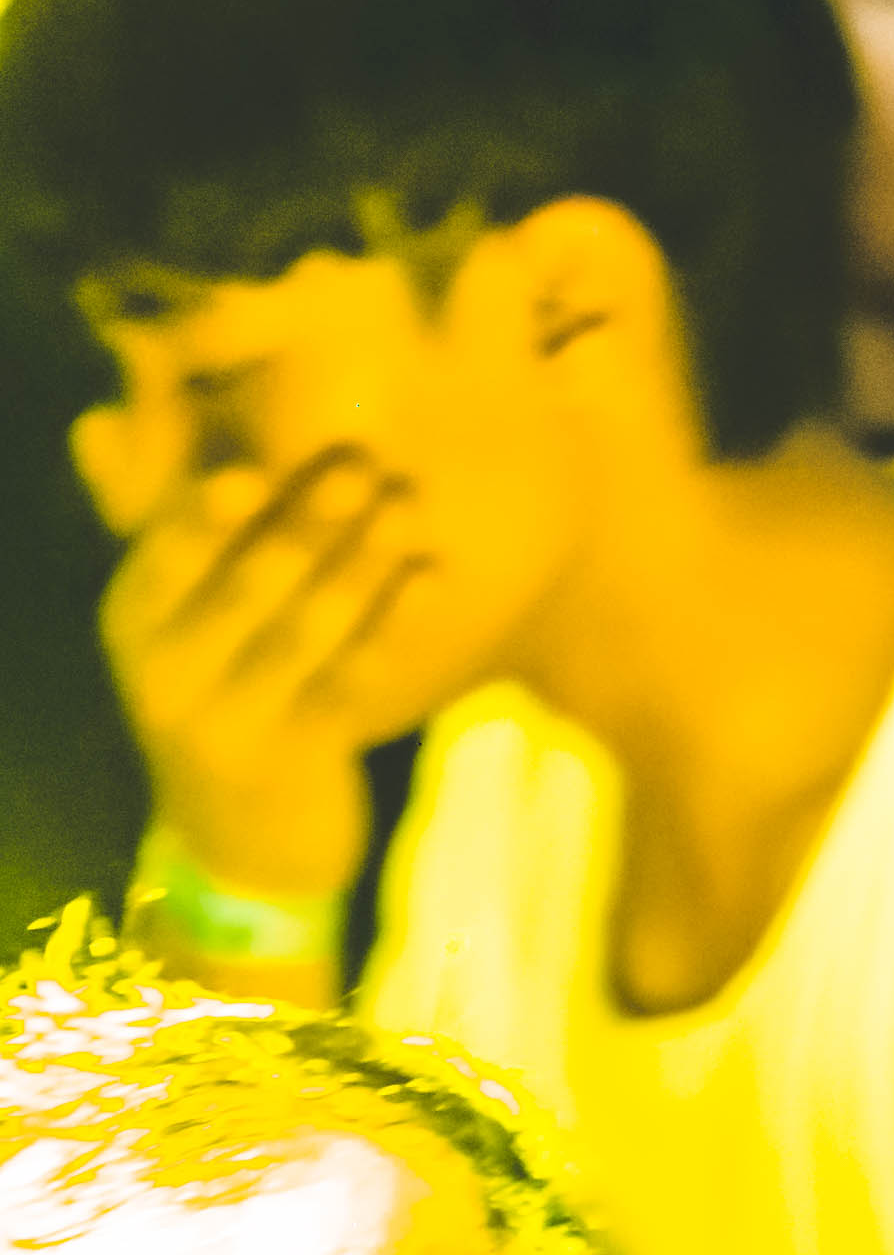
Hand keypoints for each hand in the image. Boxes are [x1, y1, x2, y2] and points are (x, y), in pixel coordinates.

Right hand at [71, 417, 429, 904]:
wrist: (241, 839)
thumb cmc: (214, 695)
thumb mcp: (175, 623)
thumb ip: (169, 530)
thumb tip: (103, 416)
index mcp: (131, 623)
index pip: (165, 558)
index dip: (206, 517)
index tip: (251, 470)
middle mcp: (168, 674)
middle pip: (246, 586)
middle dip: (306, 520)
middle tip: (362, 462)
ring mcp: (234, 721)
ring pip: (305, 629)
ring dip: (360, 560)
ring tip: (405, 504)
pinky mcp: (301, 756)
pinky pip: (352, 677)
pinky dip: (392, 622)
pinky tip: (428, 576)